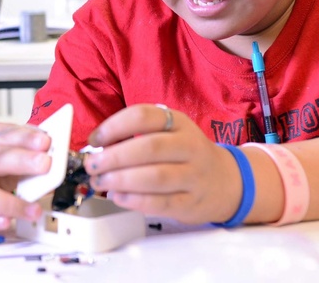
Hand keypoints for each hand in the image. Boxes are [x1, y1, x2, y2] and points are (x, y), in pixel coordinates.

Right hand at [0, 122, 51, 231]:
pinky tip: (6, 222)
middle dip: (20, 161)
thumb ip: (29, 154)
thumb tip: (56, 156)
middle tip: (44, 164)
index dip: (23, 137)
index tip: (45, 141)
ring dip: (9, 202)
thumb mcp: (9, 157)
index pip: (1, 135)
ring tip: (34, 209)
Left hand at [83, 104, 241, 224]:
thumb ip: (137, 135)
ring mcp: (194, 176)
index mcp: (178, 122)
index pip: (143, 116)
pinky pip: (161, 203)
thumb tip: (97, 147)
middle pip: (148, 148)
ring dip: (121, 180)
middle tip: (92, 165)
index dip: (113, 126)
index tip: (95, 139)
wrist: (227, 181)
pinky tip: (118, 196)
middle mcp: (190, 146)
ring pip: (156, 177)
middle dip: (113, 157)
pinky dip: (135, 201)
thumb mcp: (168, 133)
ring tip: (100, 182)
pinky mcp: (192, 203)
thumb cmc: (185, 155)